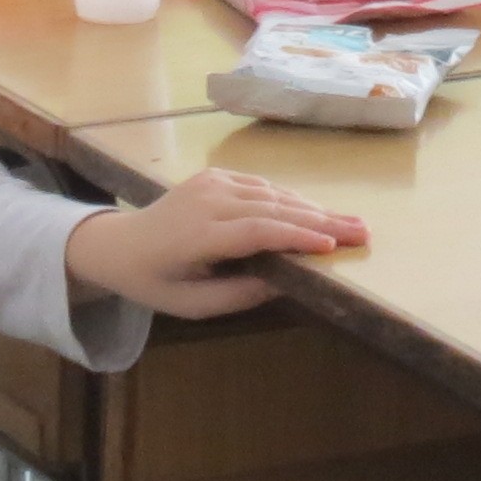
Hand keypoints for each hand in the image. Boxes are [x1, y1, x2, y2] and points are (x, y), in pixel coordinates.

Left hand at [62, 166, 365, 317]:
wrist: (117, 244)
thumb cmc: (155, 282)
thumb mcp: (192, 304)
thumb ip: (240, 294)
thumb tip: (289, 283)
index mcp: (197, 235)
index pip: (257, 232)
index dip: (297, 237)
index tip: (332, 248)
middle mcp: (207, 201)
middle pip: (274, 208)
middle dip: (322, 221)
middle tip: (363, 232)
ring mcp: (212, 183)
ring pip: (274, 194)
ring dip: (314, 209)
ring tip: (351, 223)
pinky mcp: (216, 176)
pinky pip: (262, 187)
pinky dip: (292, 200)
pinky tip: (317, 213)